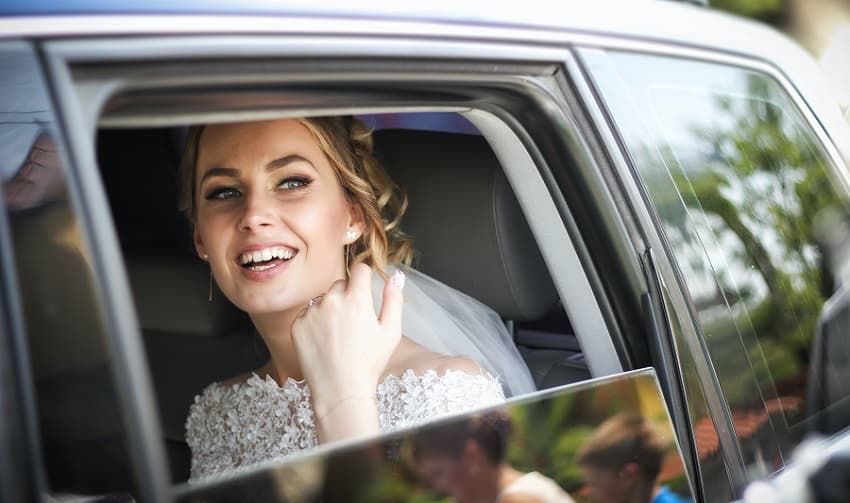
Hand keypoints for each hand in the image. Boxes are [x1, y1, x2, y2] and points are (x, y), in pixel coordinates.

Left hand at [291, 263, 404, 408]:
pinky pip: (307, 314)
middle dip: (347, 296)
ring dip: (330, 309)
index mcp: (356, 299)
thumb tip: (395, 276)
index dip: (364, 278)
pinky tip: (324, 342)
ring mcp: (311, 312)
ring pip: (323, 299)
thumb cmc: (368, 364)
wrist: (340, 390)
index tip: (365, 290)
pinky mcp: (297, 325)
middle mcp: (331, 300)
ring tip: (338, 336)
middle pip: (340, 284)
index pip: (359, 269)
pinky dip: (314, 323)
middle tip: (353, 322)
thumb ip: (394, 299)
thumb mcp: (391, 331)